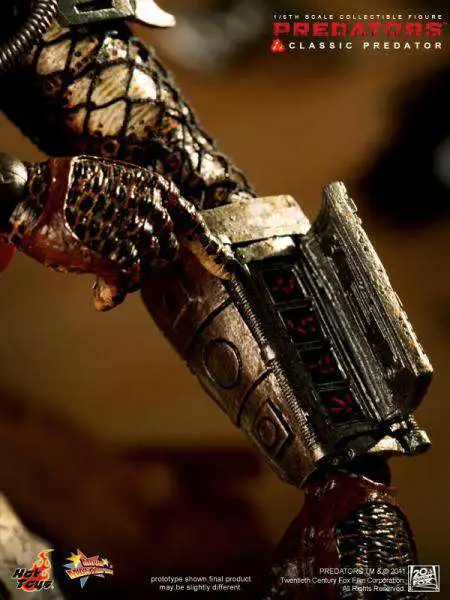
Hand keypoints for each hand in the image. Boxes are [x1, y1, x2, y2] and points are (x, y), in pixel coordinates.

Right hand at [1, 155, 234, 309]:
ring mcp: (138, 233)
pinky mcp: (118, 256)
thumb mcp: (114, 189)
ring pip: (146, 271)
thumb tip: (144, 257)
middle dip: (142, 257)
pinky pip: (127, 285)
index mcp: (157, 190)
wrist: (32, 195)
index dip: (212, 251)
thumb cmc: (70, 190)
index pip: (193, 223)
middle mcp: (154, 211)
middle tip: (109, 245)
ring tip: (94, 256)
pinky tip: (101, 293)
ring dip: (122, 273)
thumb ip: (138, 216)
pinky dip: (113, 293)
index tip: (230, 272)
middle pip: (165, 253)